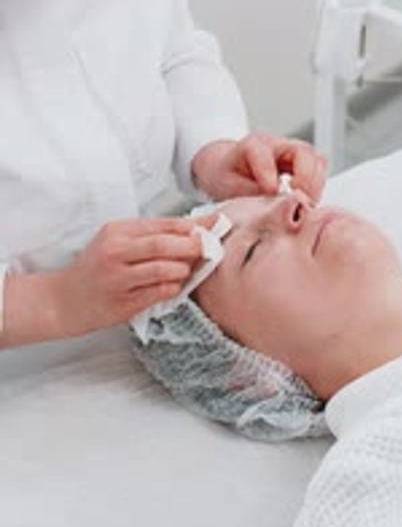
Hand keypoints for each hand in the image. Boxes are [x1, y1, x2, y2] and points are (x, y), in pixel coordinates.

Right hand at [50, 216, 213, 336]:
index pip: (162, 223)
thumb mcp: (117, 241)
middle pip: (164, 244)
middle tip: (208, 249)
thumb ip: (150, 234)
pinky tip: (174, 285)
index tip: (212, 228)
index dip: (192, 226)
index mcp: (117, 231)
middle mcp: (115, 252)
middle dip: (193, 246)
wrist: (65, 300)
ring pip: (164, 269)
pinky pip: (159, 292)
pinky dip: (174, 287)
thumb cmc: (97, 268)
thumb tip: (195, 227)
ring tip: (187, 269)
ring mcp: (118, 279)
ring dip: (184, 269)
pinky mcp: (123, 303)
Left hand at [192, 133, 327, 202]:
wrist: (225, 166)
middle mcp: (277, 144)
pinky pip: (319, 170)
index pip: (264, 153)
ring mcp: (293, 152)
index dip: (269, 173)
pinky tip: (305, 202)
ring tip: (304, 204)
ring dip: (315, 184)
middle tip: (299, 200)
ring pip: (317, 160)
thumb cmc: (225, 174)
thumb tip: (271, 204)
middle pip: (304, 152)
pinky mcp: (302, 163)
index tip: (271, 191)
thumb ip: (248, 192)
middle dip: (305, 178)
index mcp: (253, 144)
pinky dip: (316, 188)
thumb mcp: (226, 185)